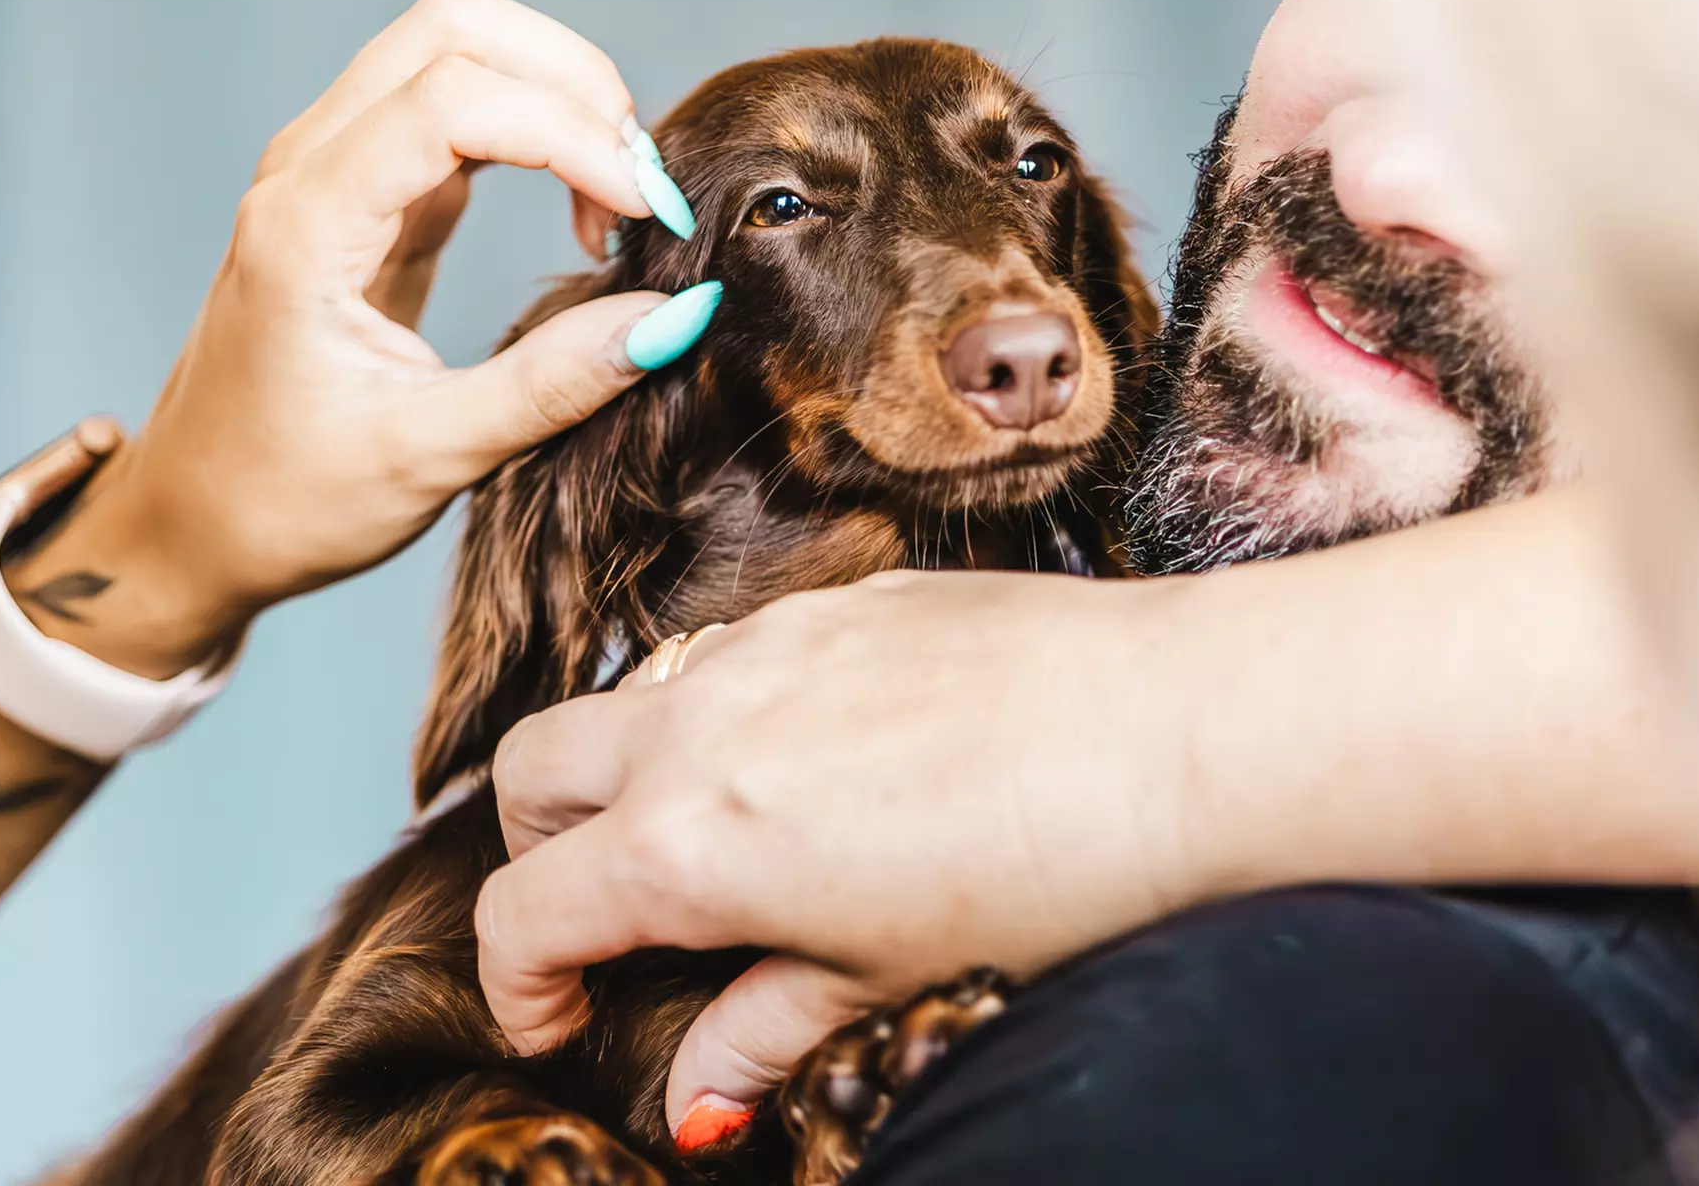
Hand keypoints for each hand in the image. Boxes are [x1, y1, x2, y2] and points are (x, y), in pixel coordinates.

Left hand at [12, 0, 694, 677]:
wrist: (195, 522)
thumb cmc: (287, 499)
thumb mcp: (430, 458)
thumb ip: (552, 384)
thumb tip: (673, 314)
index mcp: (307, 225)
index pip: (454, 102)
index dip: (572, 136)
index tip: (648, 219)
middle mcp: (310, 169)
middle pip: (455, 30)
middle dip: (573, 84)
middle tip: (642, 193)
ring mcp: (336, 169)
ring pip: (458, 51)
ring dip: (559, 101)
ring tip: (619, 207)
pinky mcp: (369, 193)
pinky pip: (461, 113)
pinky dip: (541, 138)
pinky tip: (582, 219)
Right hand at [477, 570, 1198, 1138]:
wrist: (1177, 731)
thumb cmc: (1043, 869)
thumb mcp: (880, 976)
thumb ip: (760, 1030)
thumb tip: (696, 1099)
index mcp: (685, 842)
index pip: (525, 912)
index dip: (521, 986)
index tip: (559, 1018)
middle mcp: (697, 726)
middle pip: (533, 777)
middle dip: (540, 852)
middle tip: (609, 917)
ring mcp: (766, 646)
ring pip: (632, 701)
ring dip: (634, 774)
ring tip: (729, 842)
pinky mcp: (842, 599)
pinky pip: (736, 654)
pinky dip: (733, 715)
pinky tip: (824, 762)